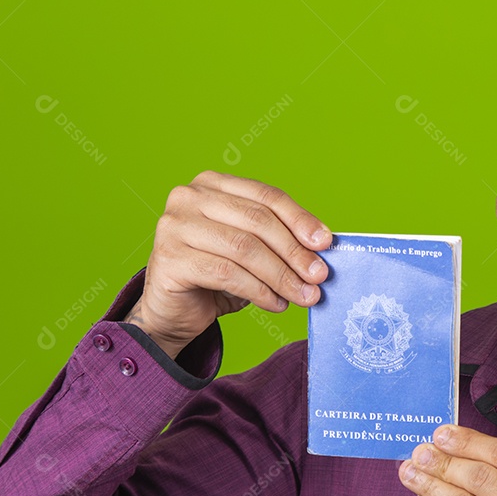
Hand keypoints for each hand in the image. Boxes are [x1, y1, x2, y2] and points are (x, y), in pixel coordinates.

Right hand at [124, 170, 331, 358]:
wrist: (172, 311)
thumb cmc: (216, 277)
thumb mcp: (251, 249)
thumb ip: (280, 239)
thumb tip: (323, 245)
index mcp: (212, 184)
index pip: (266, 196)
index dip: (300, 219)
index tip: (326, 243)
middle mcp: (189, 196)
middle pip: (257, 221)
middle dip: (294, 251)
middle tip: (319, 276)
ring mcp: (174, 225)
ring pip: (244, 248)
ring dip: (281, 276)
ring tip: (304, 295)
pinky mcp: (169, 258)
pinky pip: (227, 273)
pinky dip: (259, 291)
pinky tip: (276, 304)